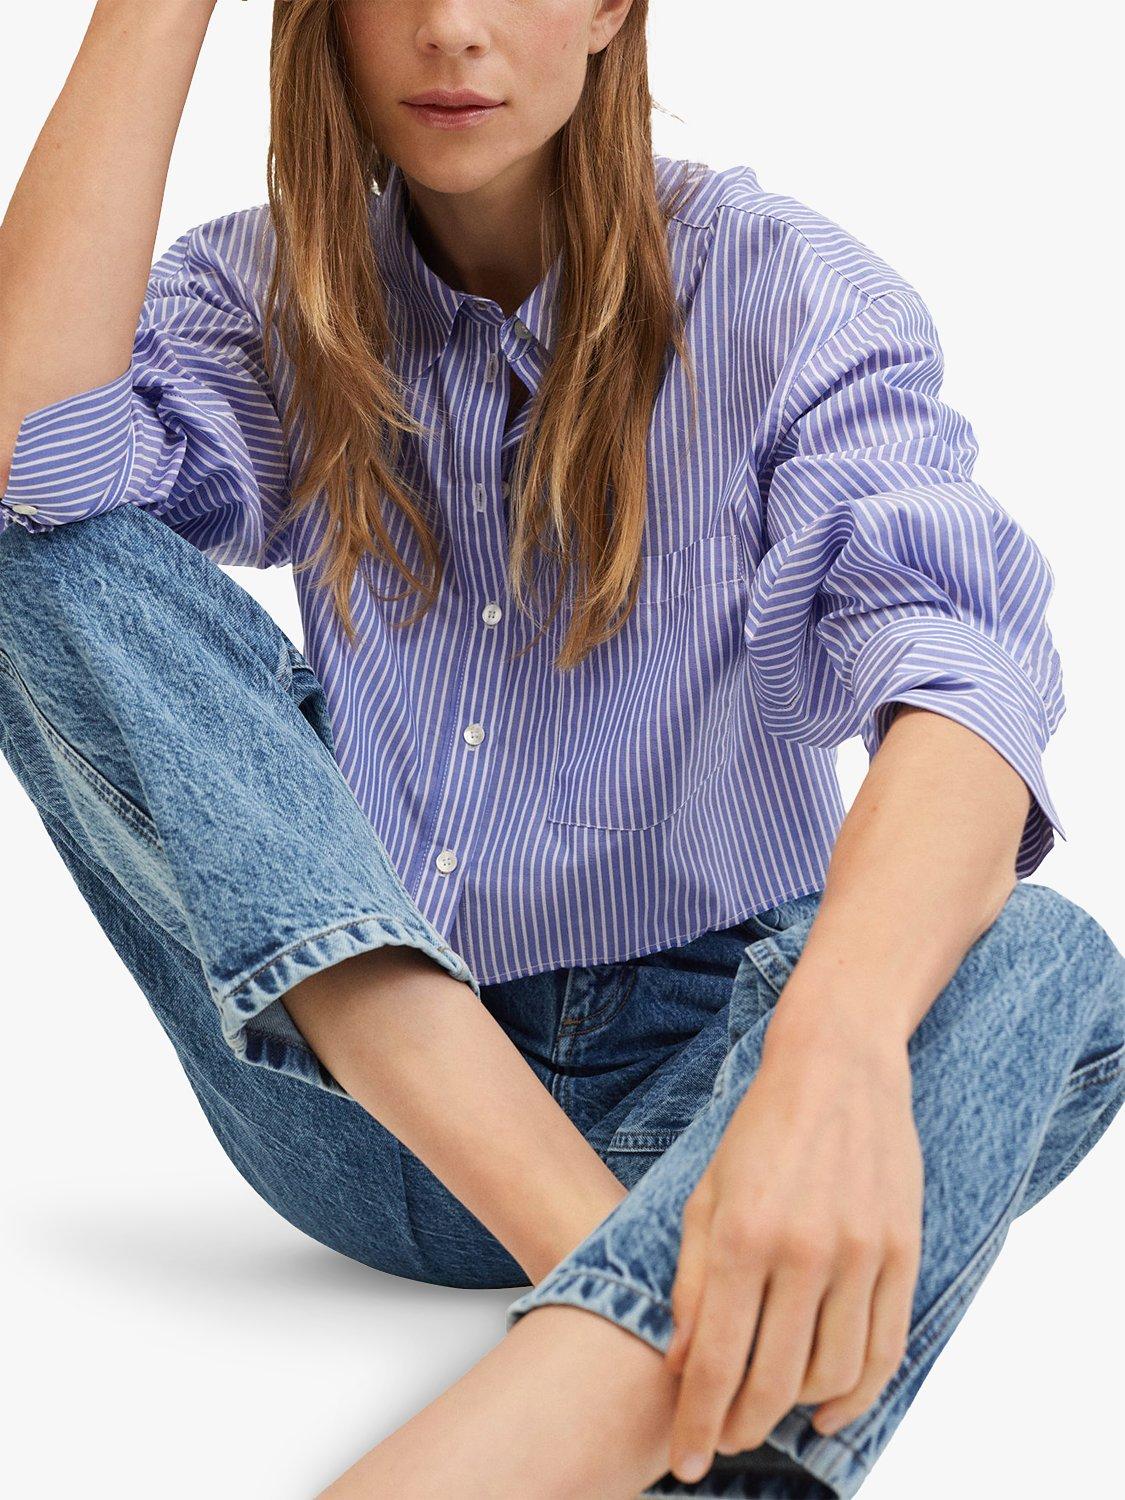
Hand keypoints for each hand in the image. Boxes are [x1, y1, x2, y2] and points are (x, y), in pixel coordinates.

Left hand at [663, 1009, 923, 1484]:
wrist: (837, 1066)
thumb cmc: (760, 1131)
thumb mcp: (706, 1196)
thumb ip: (693, 1283)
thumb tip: (684, 1365)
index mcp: (742, 1234)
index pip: (718, 1362)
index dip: (699, 1422)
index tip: (687, 1460)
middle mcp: (803, 1250)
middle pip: (775, 1381)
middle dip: (742, 1427)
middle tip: (724, 1440)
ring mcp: (860, 1253)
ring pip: (833, 1375)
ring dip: (798, 1410)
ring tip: (769, 1410)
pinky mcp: (902, 1251)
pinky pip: (886, 1349)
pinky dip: (858, 1394)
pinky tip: (829, 1411)